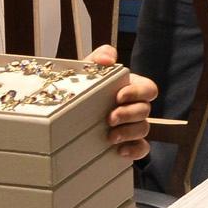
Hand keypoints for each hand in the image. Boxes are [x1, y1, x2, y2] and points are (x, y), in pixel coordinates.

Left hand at [86, 44, 157, 160]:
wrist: (59, 121)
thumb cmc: (78, 90)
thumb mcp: (86, 71)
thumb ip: (98, 58)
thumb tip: (108, 59)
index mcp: (129, 89)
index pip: (149, 89)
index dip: (138, 92)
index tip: (119, 96)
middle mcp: (132, 108)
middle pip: (146, 110)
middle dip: (129, 114)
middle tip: (110, 119)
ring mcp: (130, 128)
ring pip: (144, 129)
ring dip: (129, 132)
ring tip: (110, 136)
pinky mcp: (126, 145)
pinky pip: (142, 149)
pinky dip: (134, 149)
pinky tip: (119, 150)